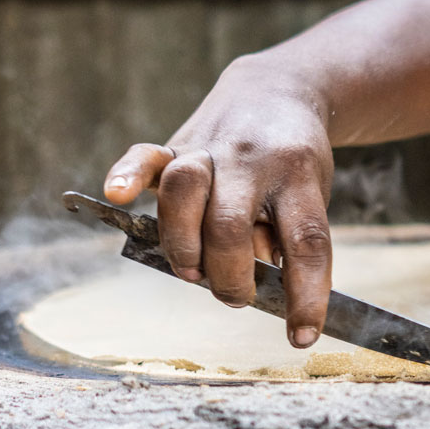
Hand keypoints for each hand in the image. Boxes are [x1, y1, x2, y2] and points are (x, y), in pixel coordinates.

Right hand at [104, 56, 334, 346]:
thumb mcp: (312, 197)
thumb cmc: (295, 164)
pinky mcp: (178, 143)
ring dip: (182, 241)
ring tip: (192, 269)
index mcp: (299, 177)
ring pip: (184, 191)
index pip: (306, 244)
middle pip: (230, 224)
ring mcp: (211, 149)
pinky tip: (117, 195)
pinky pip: (145, 155)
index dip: (305, 296)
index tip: (302, 337)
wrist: (277, 91)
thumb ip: (286, 240)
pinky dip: (127, 175)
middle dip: (228, 277)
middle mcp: (252, 162)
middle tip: (235, 294)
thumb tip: (253, 281)